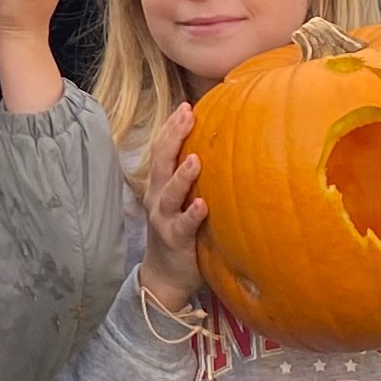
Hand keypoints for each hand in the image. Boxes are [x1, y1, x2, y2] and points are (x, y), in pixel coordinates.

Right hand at [133, 107, 206, 312]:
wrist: (164, 275)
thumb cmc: (180, 232)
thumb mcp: (182, 201)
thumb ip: (193, 179)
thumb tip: (222, 151)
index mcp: (160, 185)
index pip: (162, 149)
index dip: (171, 127)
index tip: (186, 105)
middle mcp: (158, 198)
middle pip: (161, 162)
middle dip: (173, 137)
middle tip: (188, 114)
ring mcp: (165, 219)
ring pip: (170, 192)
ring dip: (182, 176)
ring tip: (196, 160)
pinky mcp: (176, 240)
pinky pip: (184, 225)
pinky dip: (192, 214)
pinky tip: (203, 205)